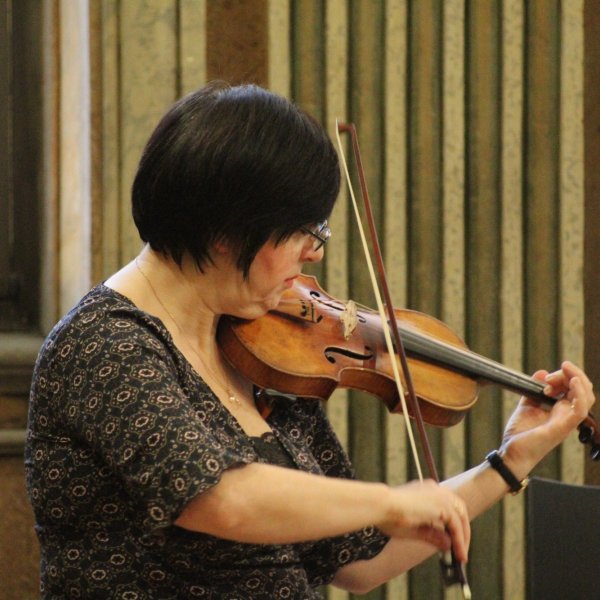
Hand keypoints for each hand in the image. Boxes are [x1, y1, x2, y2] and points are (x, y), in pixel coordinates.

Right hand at [380, 479, 470, 561]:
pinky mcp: (441, 504)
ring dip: (462, 538)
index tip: (453, 542)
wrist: (381, 507)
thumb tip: (448, 545)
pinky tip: (458, 553)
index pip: (447, 506)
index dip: (452, 525)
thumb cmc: (388, 515)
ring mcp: (439, 495)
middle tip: (461, 551)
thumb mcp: (414, 529)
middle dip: (462, 531)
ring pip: (460, 516)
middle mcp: (435, 489)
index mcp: (426, 491)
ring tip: (461, 556)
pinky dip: (459, 540)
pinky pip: (457, 525)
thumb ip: (433, 535)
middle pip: (458, 509)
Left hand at [500, 361, 594, 475]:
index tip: (546, 376)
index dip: (564, 376)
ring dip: (578, 379)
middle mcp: (567, 414)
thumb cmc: (521, 433)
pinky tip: (573, 381)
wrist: (511, 452)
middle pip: (583, 390)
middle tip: (552, 375)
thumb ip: (534, 389)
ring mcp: (566, 421)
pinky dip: (580, 393)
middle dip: (571, 374)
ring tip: (566, 370)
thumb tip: (542, 372)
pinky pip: (580, 410)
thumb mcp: (527, 405)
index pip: (574, 388)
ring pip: (587, 398)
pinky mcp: (562, 426)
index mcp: (560, 409)